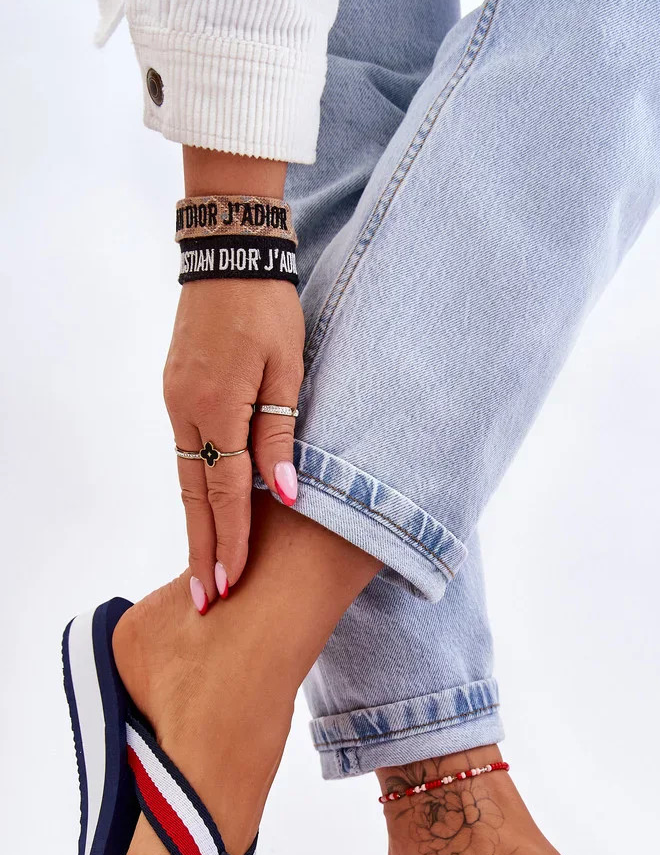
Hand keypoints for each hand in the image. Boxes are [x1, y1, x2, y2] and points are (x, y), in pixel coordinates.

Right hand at [163, 276, 304, 603]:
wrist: (229, 253)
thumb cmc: (268, 307)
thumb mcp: (288, 369)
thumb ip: (281, 434)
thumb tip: (284, 496)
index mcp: (218, 405)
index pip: (224, 492)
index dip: (230, 542)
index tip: (229, 585)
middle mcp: (187, 409)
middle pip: (194, 496)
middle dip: (201, 550)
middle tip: (203, 601)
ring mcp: (176, 399)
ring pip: (186, 477)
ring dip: (196, 525)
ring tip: (203, 569)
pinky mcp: (177, 390)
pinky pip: (186, 452)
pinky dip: (195, 489)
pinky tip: (204, 513)